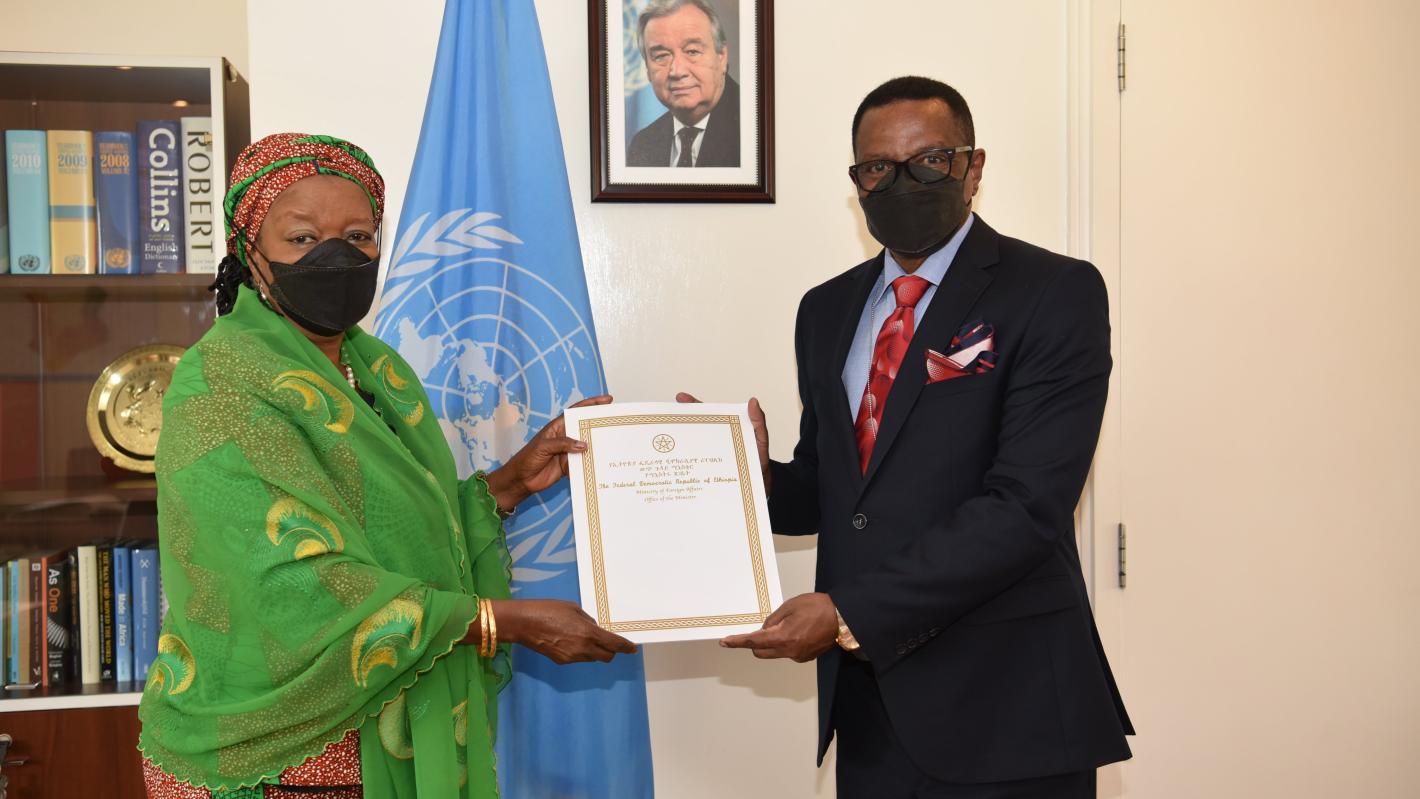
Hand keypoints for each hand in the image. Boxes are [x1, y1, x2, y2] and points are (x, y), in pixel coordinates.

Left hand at [485, 395, 611, 510]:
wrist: (521, 479)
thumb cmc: (527, 458)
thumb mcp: (543, 447)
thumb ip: (563, 444)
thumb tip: (583, 445)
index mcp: (558, 427)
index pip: (577, 411)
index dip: (592, 404)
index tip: (607, 400)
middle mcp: (565, 437)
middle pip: (585, 427)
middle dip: (600, 424)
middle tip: (616, 421)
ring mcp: (568, 451)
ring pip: (587, 445)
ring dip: (598, 445)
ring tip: (614, 443)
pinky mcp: (570, 465)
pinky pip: (584, 462)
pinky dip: (592, 463)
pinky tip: (602, 463)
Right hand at [490, 599, 636, 663]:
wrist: (524, 623)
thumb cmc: (549, 609)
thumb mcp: (574, 609)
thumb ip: (588, 621)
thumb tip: (595, 629)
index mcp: (588, 632)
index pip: (614, 644)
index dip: (626, 647)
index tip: (632, 649)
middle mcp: (583, 648)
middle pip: (607, 657)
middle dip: (611, 651)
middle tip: (609, 642)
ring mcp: (572, 657)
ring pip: (592, 658)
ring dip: (594, 651)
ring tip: (582, 637)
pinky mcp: (562, 661)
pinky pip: (578, 658)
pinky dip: (580, 652)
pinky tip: (569, 641)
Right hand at [676, 392, 769, 482]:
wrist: (759, 487)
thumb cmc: (759, 461)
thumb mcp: (760, 440)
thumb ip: (758, 423)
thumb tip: (753, 402)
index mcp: (724, 430)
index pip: (706, 415)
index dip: (693, 405)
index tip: (681, 398)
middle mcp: (712, 441)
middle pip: (692, 430)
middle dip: (678, 424)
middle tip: (667, 419)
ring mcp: (706, 457)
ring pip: (688, 447)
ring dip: (677, 446)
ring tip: (666, 442)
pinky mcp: (705, 473)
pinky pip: (692, 467)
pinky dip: (682, 467)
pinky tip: (675, 466)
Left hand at [720, 592, 838, 662]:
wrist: (842, 618)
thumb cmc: (818, 607)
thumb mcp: (790, 606)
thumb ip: (773, 620)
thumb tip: (763, 630)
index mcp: (784, 637)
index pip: (754, 642)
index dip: (737, 642)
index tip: (725, 642)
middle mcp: (789, 651)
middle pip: (761, 652)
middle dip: (755, 642)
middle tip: (762, 627)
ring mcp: (798, 656)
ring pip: (774, 652)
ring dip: (772, 642)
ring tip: (788, 624)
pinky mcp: (805, 657)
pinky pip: (786, 652)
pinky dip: (785, 644)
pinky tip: (797, 630)